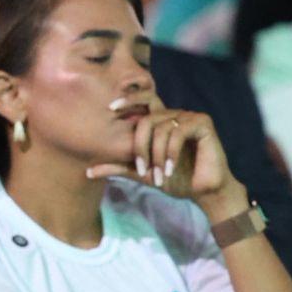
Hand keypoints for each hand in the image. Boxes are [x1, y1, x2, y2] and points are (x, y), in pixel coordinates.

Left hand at [87, 104, 238, 208]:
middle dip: (139, 147)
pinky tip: (170, 169)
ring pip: (160, 129)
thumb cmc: (174, 179)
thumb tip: (87, 171)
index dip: (129, 99)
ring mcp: (189, 117)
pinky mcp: (203, 123)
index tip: (111, 108)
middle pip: (146, 119)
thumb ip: (117, 167)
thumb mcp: (141, 173)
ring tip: (159, 176)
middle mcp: (174, 115)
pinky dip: (170, 154)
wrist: (202, 191)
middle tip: (141, 169)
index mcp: (160, 121)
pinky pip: (178, 133)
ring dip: (156, 156)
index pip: (144, 101)